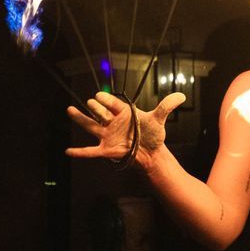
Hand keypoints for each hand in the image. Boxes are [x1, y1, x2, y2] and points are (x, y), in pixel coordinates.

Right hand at [65, 90, 184, 163]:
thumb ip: (166, 106)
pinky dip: (79, 153)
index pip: (111, 103)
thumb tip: (181, 95)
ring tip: (69, 109)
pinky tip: (68, 151)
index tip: (99, 96)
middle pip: (100, 112)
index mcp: (123, 113)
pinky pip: (90, 151)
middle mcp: (113, 123)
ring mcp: (107, 136)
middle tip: (92, 103)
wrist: (152, 154)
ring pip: (90, 125)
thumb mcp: (158, 120)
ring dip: (80, 118)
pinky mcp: (106, 150)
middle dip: (96, 108)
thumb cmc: (153, 135)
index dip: (105, 100)